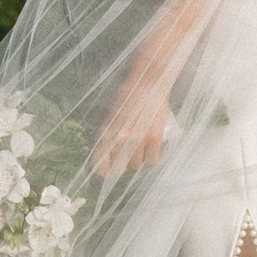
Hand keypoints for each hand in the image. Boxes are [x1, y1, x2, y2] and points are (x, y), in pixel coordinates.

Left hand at [93, 54, 175, 176]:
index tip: (107, 172)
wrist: (147, 83)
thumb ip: (104, 133)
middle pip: (120, 168)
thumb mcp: (107, 114)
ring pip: (136, 165)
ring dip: (136, 159)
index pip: (101, 165)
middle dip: (121, 164)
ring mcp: (138, 140)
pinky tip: (149, 149)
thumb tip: (103, 152)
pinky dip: (150, 158)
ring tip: (138, 148)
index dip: (104, 172)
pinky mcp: (155, 138)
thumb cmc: (125, 95)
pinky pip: (151, 160)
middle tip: (125, 156)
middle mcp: (121, 140)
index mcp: (106, 134)